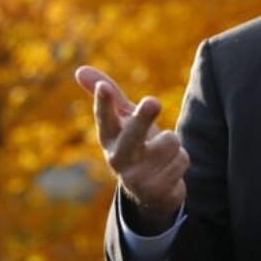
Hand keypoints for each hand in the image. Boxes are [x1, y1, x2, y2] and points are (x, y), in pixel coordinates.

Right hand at [76, 65, 187, 230]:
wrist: (150, 191)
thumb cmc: (135, 143)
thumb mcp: (123, 120)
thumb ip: (109, 96)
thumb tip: (79, 69)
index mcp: (109, 138)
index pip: (105, 117)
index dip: (104, 102)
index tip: (104, 88)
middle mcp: (118, 158)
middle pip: (134, 132)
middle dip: (143, 117)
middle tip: (152, 101)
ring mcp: (136, 177)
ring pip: (170, 141)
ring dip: (173, 144)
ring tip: (162, 154)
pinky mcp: (156, 191)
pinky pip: (181, 159)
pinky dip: (180, 161)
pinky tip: (168, 171)